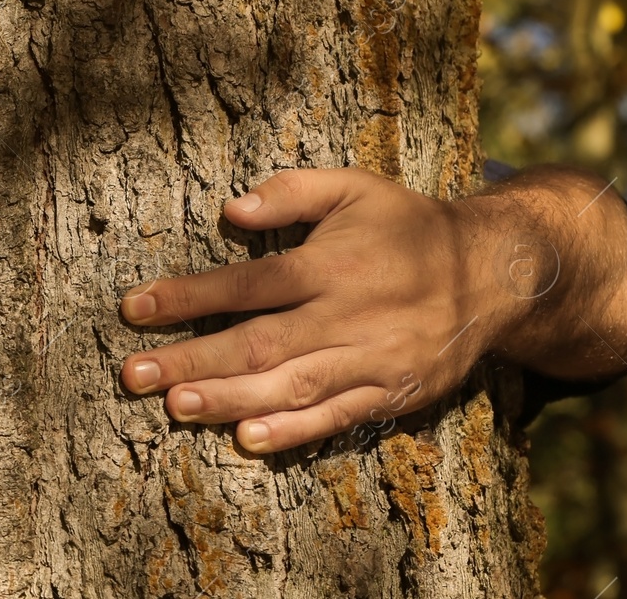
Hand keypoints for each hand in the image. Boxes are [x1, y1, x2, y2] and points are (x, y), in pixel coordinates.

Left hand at [117, 169, 521, 453]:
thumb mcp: (354, 187)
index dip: (187, 296)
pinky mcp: (393, 394)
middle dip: (191, 360)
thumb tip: (232, 208)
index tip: (133, 308)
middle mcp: (348, 314)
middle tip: (132, 374)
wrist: (494, 274)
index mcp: (332, 263)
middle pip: (259, 343)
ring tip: (175, 406)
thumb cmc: (406, 225)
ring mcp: (372, 359)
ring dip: (229, 399)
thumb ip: (291, 192)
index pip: (247, 283)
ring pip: (291, 386)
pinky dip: (293, 431)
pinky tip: (247, 438)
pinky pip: (336, 418)